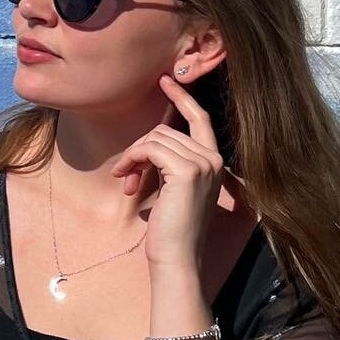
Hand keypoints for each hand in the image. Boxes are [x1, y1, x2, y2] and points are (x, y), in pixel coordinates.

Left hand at [109, 75, 223, 270]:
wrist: (177, 258)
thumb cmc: (172, 230)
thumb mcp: (173, 190)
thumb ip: (168, 165)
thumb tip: (146, 147)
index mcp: (214, 162)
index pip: (200, 119)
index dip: (182, 97)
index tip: (164, 81)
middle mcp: (213, 159)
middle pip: (166, 129)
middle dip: (139, 148)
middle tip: (124, 175)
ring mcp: (203, 163)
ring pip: (156, 137)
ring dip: (132, 156)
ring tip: (125, 180)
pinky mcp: (187, 171)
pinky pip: (150, 148)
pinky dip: (132, 158)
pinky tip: (125, 178)